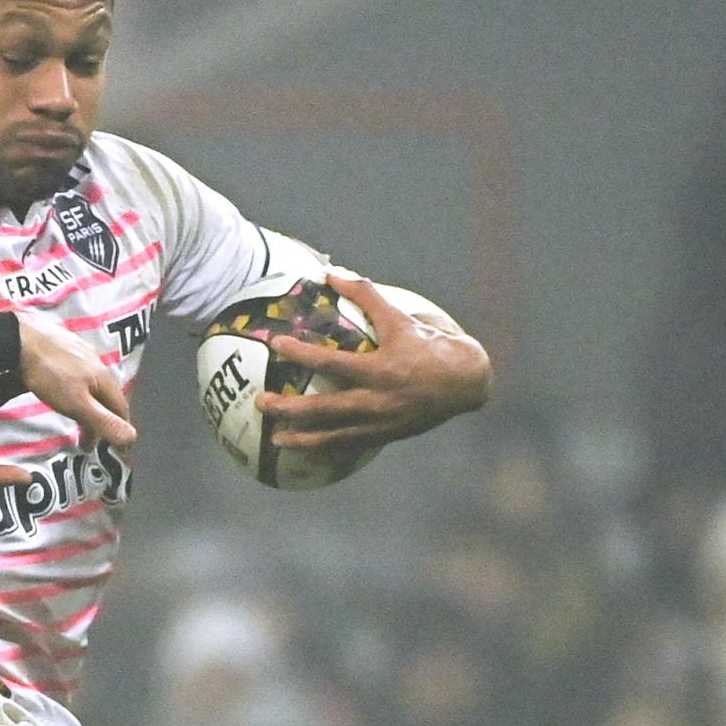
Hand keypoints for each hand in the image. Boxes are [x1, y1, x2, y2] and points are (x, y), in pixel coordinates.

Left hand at [11, 315, 136, 451]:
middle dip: (101, 422)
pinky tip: (66, 392)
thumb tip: (131, 438)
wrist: (20, 339)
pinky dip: (78, 391)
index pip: (122, 408)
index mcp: (105, 377)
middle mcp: (98, 362)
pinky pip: (79, 374)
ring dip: (89, 407)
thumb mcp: (76, 404)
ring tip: (76, 421)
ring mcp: (82, 352)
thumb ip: (103, 421)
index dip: (121, 430)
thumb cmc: (49, 375)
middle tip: (87, 443)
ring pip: (92, 385)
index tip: (118, 451)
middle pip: (107, 398)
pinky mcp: (65, 345)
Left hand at [256, 271, 489, 454]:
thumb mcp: (401, 318)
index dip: (302, 354)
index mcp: (380, 369)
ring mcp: (380, 424)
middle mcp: (377, 401)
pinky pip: (349, 447)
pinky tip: (306, 452)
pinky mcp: (385, 437)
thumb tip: (332, 272)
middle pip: (324, 409)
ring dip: (302, 439)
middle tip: (261, 402)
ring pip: (333, 437)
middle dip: (289, 408)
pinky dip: (326, 451)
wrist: (465, 383)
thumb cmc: (431, 346)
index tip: (277, 345)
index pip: (331, 362)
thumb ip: (366, 295)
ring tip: (275, 440)